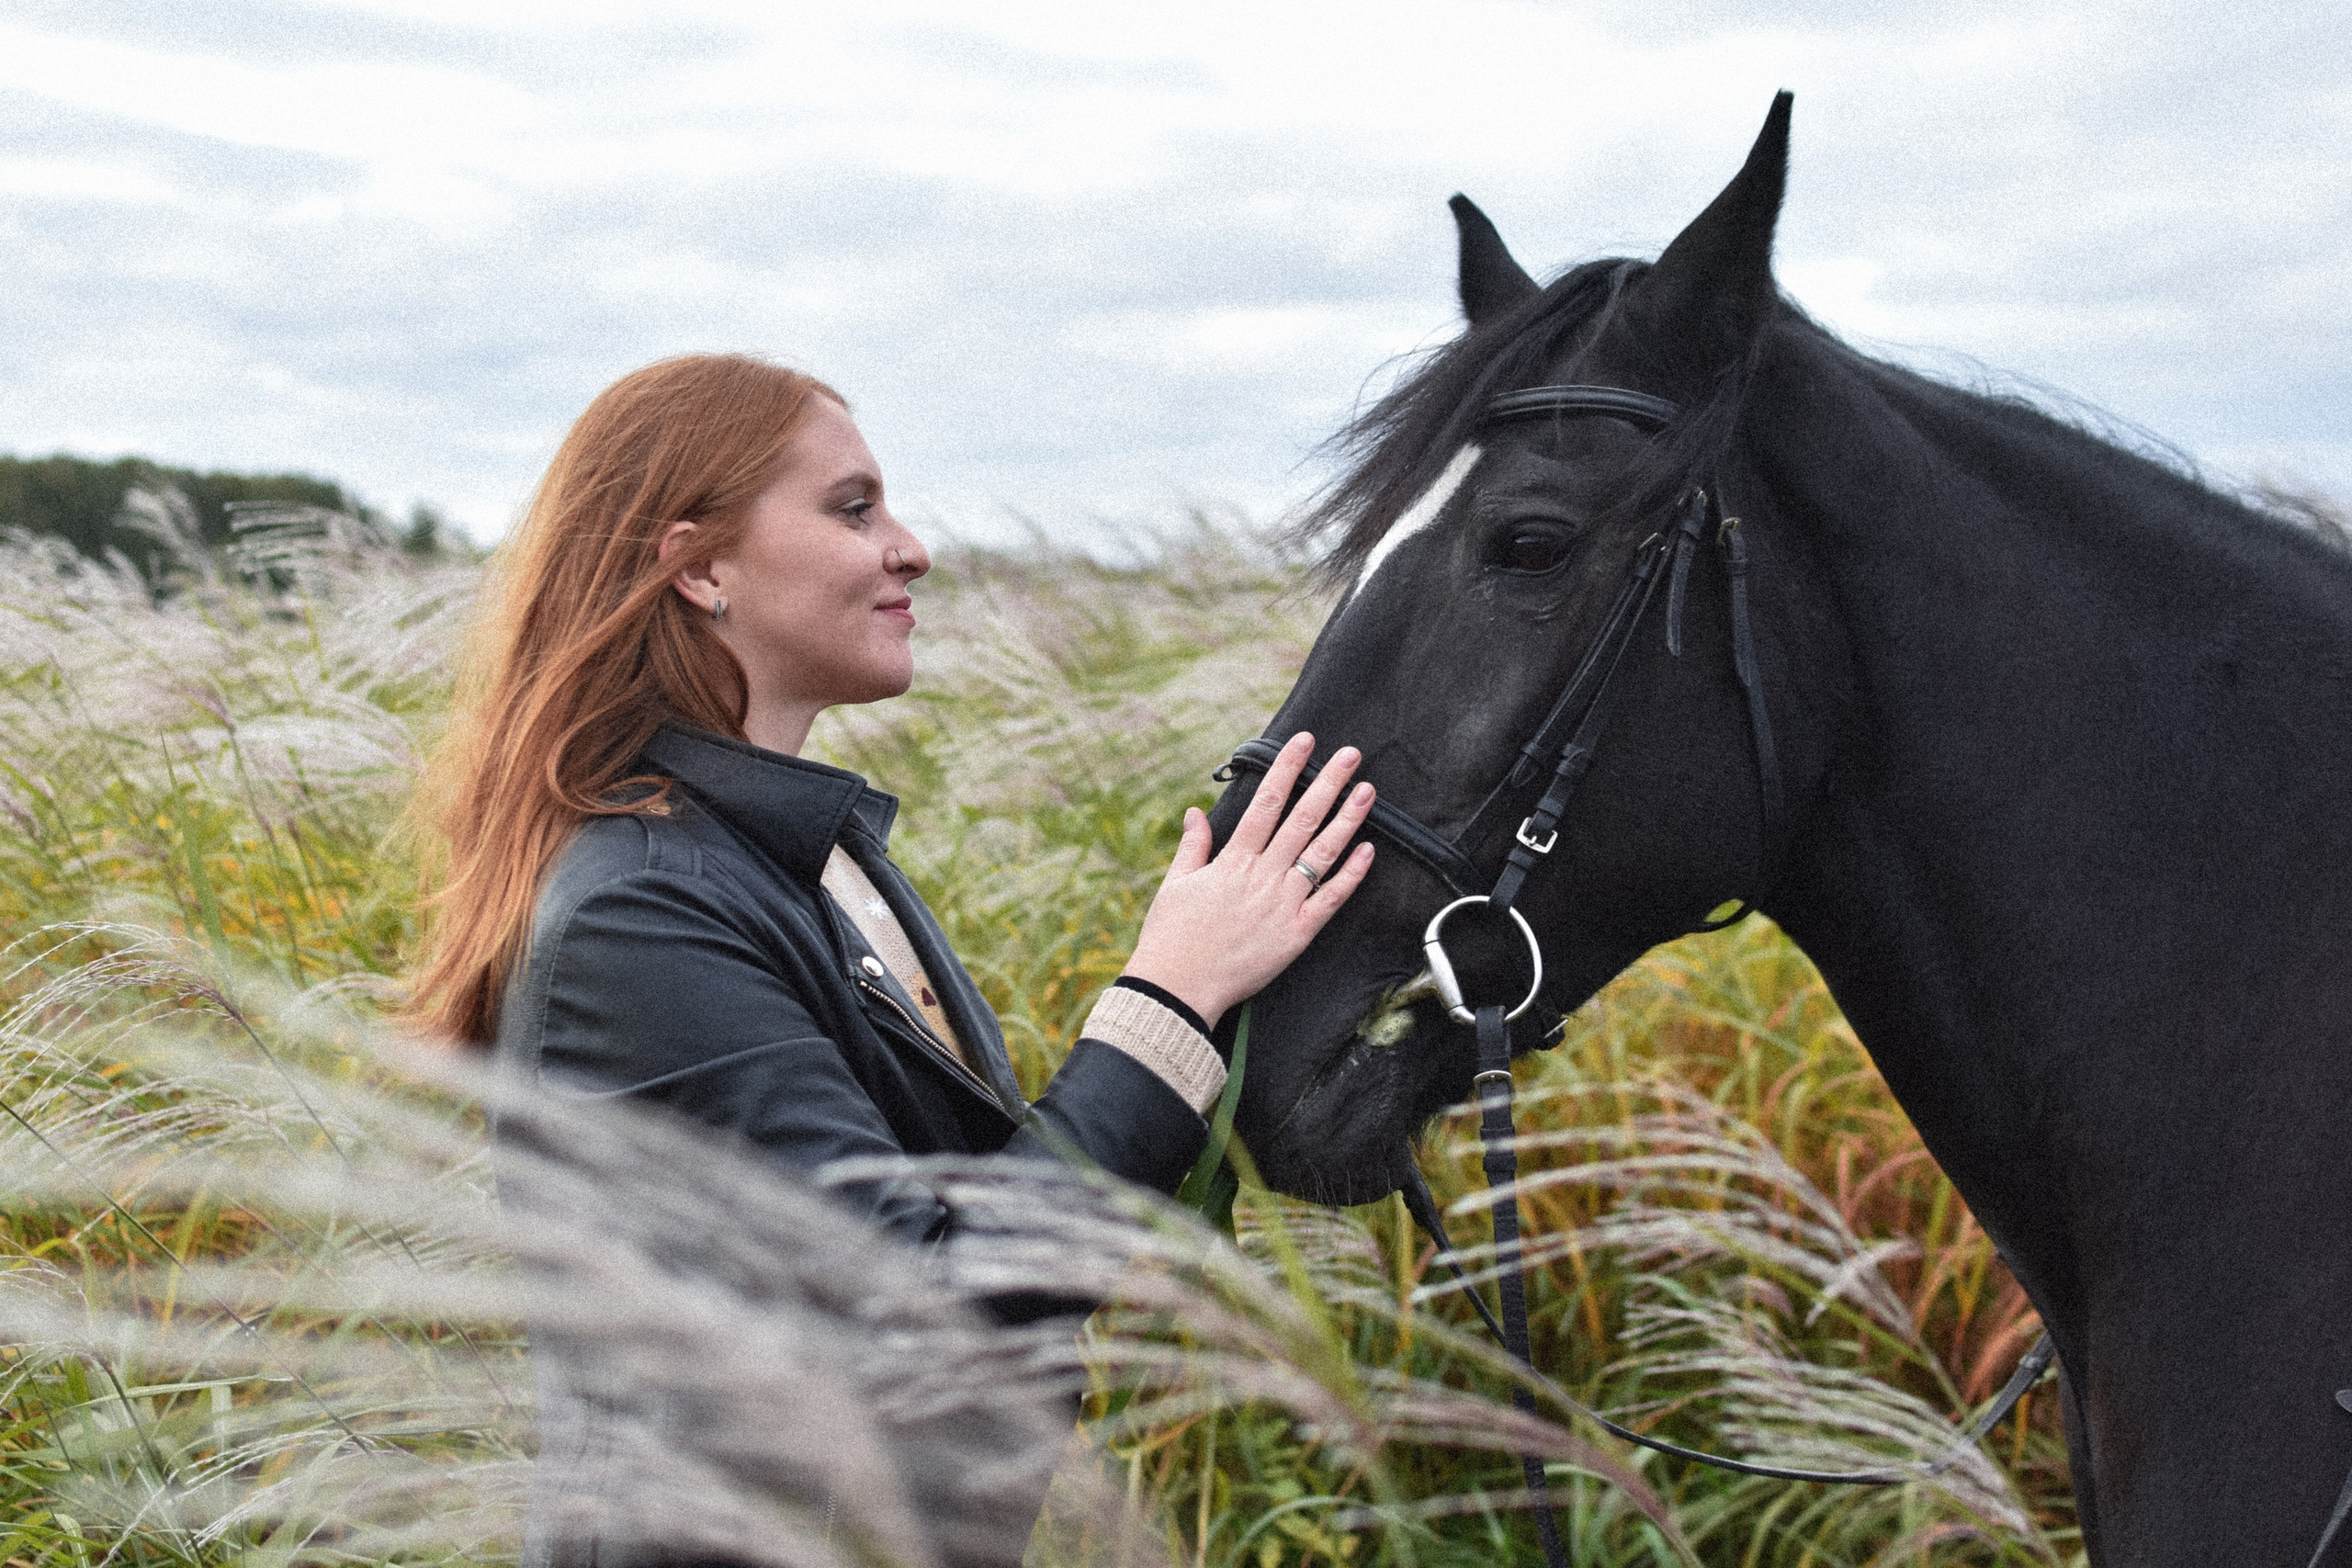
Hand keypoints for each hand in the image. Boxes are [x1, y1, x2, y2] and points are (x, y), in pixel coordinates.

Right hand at [1123, 732, 1376, 1029]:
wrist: (1179, 988)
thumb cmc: (1172, 937)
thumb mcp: (1175, 884)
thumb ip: (1192, 846)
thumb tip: (1195, 811)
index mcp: (1232, 861)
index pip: (1265, 803)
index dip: (1287, 769)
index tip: (1304, 742)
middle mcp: (1262, 876)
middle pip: (1301, 820)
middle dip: (1328, 783)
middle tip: (1351, 754)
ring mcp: (1282, 904)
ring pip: (1322, 854)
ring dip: (1347, 819)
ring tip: (1367, 791)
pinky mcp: (1296, 935)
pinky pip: (1330, 900)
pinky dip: (1351, 876)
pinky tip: (1368, 851)